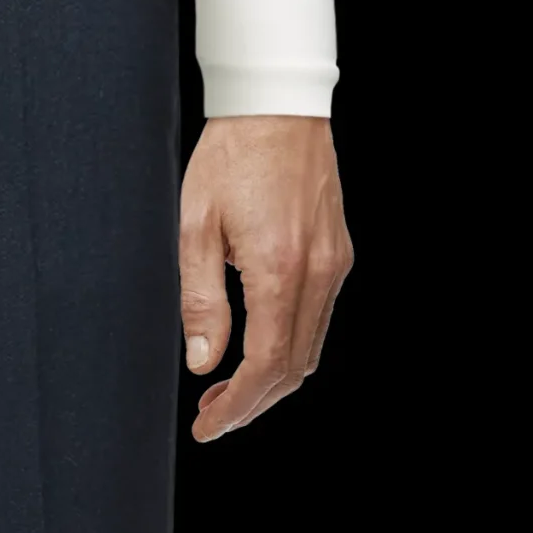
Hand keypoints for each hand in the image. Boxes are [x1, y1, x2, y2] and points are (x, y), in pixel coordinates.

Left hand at [179, 115, 353, 442]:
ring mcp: (334, 263)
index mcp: (278, 267)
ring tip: (227, 391)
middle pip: (293, 369)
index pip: (265, 364)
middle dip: (253, 404)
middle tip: (213, 418)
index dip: (236, 406)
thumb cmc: (229, 157)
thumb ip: (199, 301)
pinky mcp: (338, 254)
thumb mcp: (194, 228)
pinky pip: (318, 320)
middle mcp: (317, 271)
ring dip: (271, 381)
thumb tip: (203, 363)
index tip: (208, 427)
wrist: (278, 105)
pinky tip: (257, 349)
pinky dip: (289, 349)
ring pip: (310, 349)